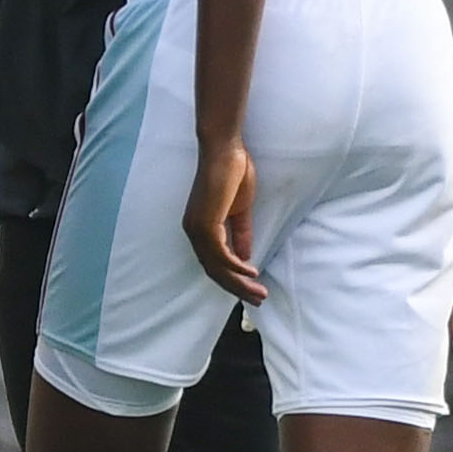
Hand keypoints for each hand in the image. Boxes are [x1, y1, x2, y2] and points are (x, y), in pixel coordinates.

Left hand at [184, 132, 263, 304]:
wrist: (226, 151)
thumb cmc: (232, 175)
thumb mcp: (240, 211)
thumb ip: (240, 233)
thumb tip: (246, 257)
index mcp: (200, 229)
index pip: (213, 263)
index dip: (232, 279)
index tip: (252, 290)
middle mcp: (193, 231)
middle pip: (214, 270)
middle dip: (236, 288)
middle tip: (258, 300)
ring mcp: (197, 228)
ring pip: (216, 266)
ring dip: (239, 282)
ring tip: (258, 292)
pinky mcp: (205, 222)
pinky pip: (219, 252)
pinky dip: (235, 265)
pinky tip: (250, 271)